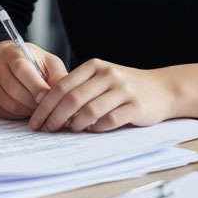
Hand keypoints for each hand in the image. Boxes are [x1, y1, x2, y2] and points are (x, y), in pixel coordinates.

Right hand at [0, 40, 67, 119]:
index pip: (21, 69)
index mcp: (12, 53)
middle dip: (34, 102)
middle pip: (15, 90)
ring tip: (39, 107)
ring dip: (29, 110)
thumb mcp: (48, 61)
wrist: (9, 62)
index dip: (36, 86)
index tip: (48, 96)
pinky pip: (6, 113)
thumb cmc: (32, 61)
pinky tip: (28, 109)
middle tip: (47, 105)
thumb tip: (66, 91)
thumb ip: (58, 74)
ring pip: (11, 104)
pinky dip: (20, 115)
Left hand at [29, 58, 175, 132]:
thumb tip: (50, 110)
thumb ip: (80, 89)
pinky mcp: (136, 106)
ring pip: (89, 110)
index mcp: (94, 66)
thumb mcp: (101, 79)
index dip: (45, 105)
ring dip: (75, 124)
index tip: (35, 120)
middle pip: (72, 98)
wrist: (162, 88)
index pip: (62, 86)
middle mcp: (107, 75)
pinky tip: (92, 131)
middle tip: (45, 129)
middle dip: (54, 117)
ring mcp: (122, 89)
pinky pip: (110, 120)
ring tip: (68, 131)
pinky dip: (97, 128)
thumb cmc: (125, 87)